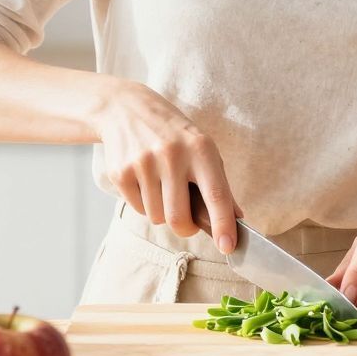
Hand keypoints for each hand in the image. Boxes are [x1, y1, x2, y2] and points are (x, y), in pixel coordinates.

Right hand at [93, 81, 238, 253]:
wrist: (126, 109)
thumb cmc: (173, 134)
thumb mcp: (202, 148)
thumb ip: (219, 184)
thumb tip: (236, 218)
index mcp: (200, 149)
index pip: (216, 195)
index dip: (223, 225)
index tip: (228, 246)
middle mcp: (172, 155)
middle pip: (179, 218)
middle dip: (185, 228)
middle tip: (186, 221)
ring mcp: (143, 164)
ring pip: (157, 217)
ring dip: (162, 212)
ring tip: (162, 186)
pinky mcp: (120, 173)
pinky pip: (138, 209)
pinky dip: (144, 204)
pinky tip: (145, 180)